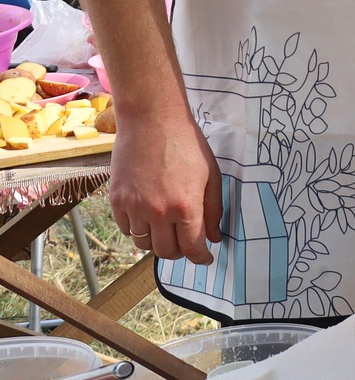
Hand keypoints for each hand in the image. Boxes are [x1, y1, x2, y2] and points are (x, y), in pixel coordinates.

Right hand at [109, 99, 221, 264]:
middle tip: (186, 243)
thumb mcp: (211, 176)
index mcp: (186, 207)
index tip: (204, 258)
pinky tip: (148, 217)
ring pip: (143, 244)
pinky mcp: (116, 200)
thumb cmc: (187, 145)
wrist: (152, 121)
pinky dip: (137, 229)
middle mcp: (158, 212)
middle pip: (165, 252)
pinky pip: (126, 228)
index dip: (200, 258)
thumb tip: (214, 237)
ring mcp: (134, 207)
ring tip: (166, 228)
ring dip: (157, 241)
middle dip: (179, 252)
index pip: (191, 248)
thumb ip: (213, 210)